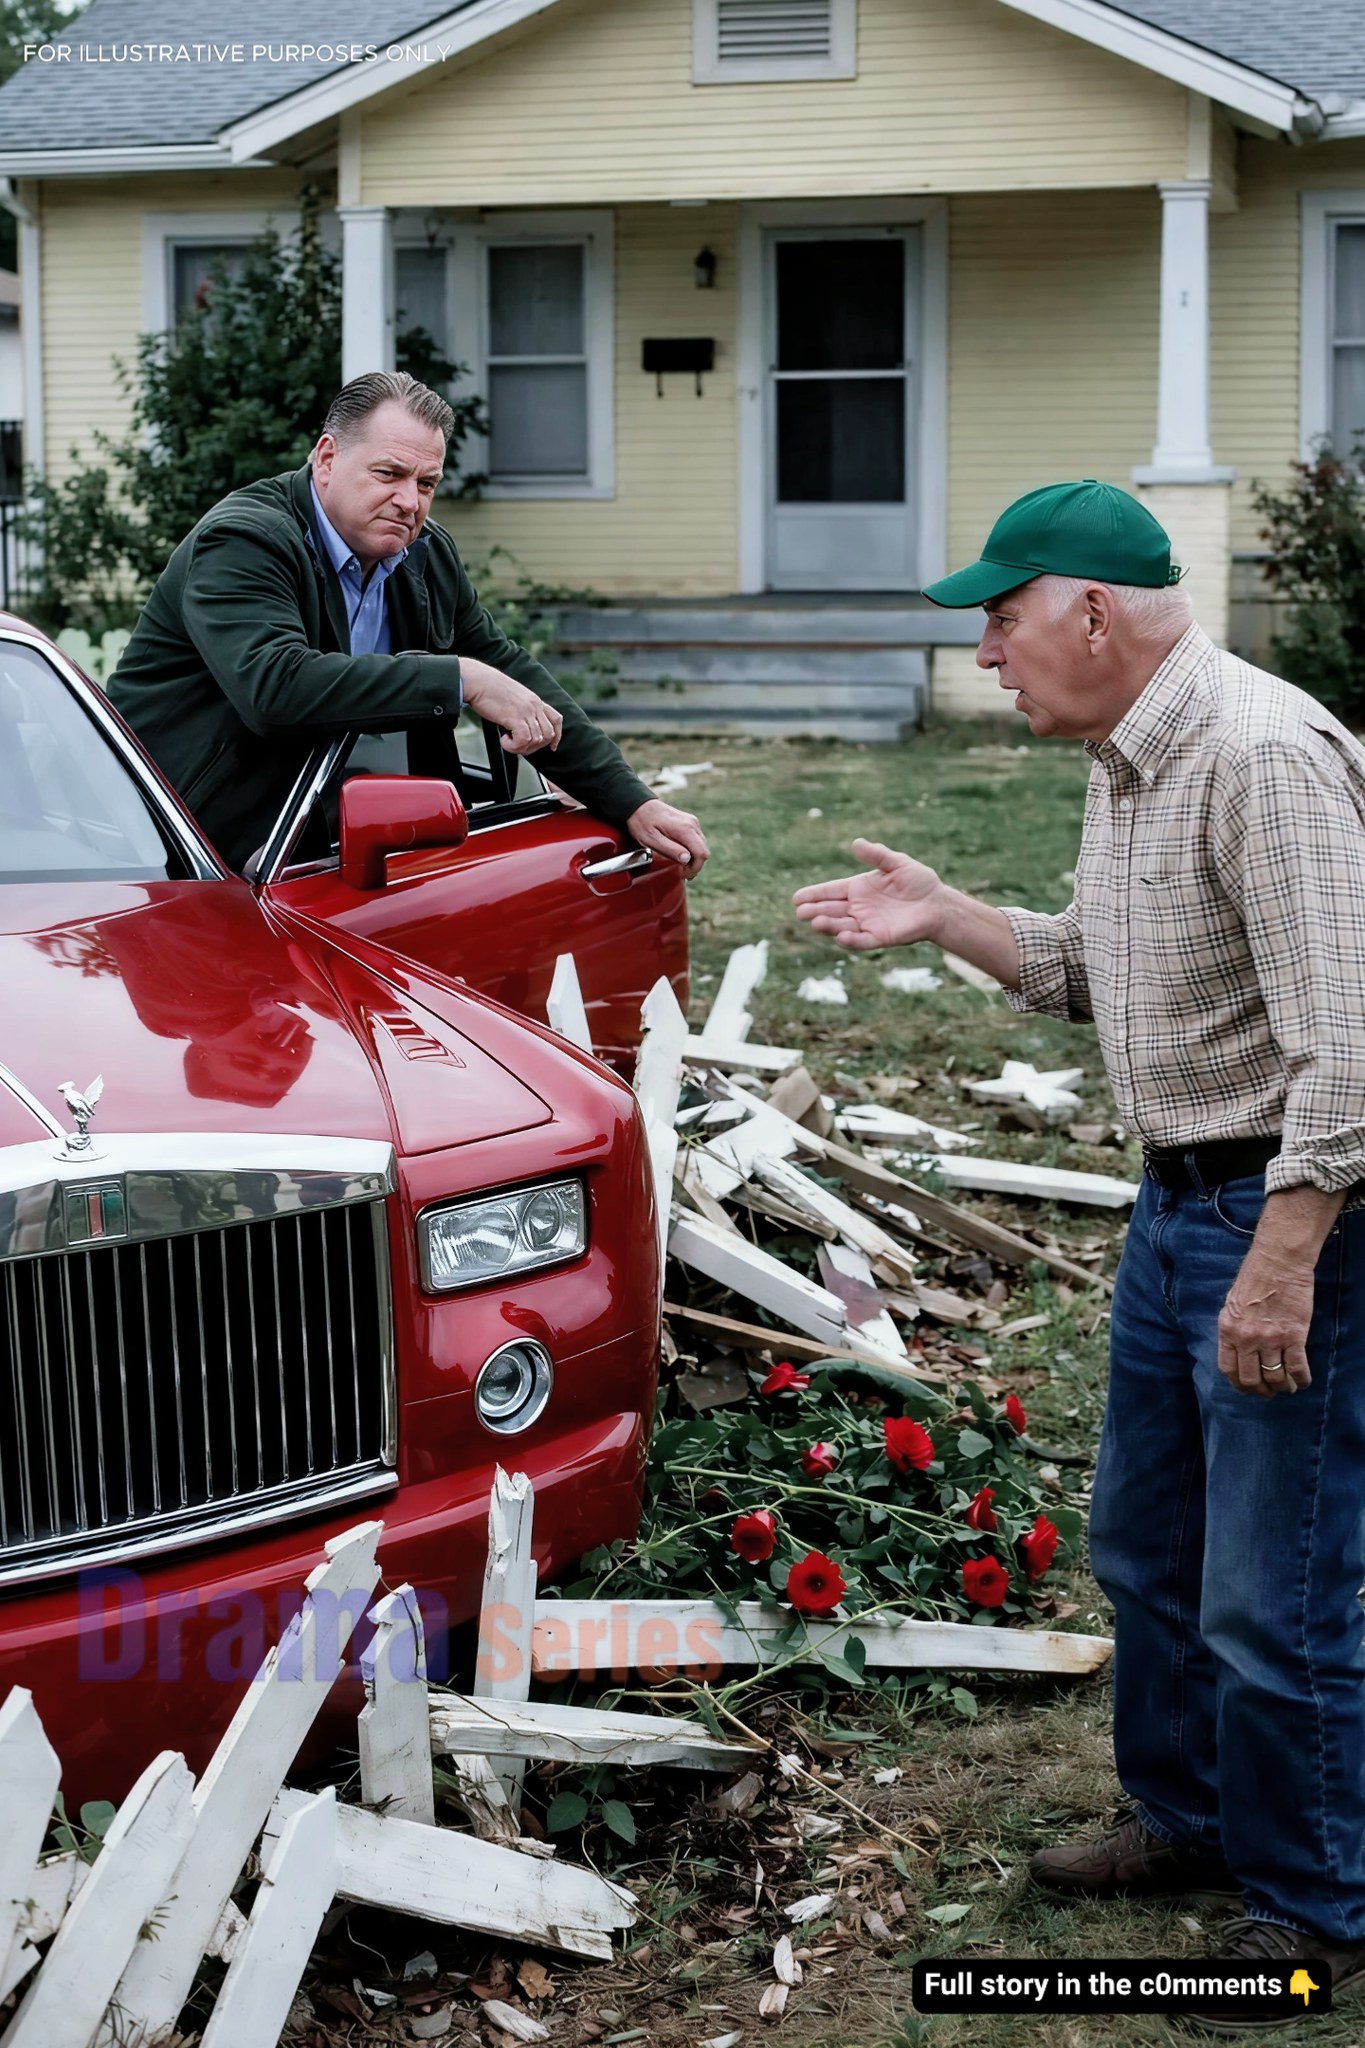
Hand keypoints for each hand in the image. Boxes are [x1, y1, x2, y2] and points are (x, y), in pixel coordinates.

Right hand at [459, 657, 562, 755]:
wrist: (477, 680)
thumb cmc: (489, 688)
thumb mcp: (513, 698)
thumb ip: (521, 710)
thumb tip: (520, 729)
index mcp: (535, 700)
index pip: (556, 719)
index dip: (556, 736)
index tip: (551, 746)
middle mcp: (534, 705)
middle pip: (548, 734)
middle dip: (535, 746)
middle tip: (518, 746)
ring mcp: (526, 711)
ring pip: (537, 740)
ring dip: (522, 747)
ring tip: (508, 741)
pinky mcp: (515, 717)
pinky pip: (524, 740)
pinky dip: (514, 746)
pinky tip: (503, 740)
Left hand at [626, 798, 709, 873]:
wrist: (639, 805)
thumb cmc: (642, 823)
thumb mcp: (651, 840)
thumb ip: (670, 850)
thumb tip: (687, 859)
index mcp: (684, 829)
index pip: (701, 854)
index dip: (694, 868)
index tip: (683, 874)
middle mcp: (692, 824)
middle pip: (703, 851)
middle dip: (694, 865)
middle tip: (681, 873)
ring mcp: (692, 822)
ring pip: (701, 846)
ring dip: (693, 858)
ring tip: (680, 865)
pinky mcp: (690, 822)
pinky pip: (696, 840)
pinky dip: (691, 850)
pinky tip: (680, 854)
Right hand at [793, 838, 945, 950]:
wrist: (938, 904)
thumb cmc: (919, 882)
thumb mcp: (897, 863)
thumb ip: (877, 855)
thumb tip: (855, 842)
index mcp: (858, 888)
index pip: (831, 891)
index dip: (814, 894)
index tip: (796, 898)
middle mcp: (858, 907)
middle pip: (831, 910)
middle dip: (815, 911)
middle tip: (801, 912)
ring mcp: (867, 923)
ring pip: (841, 926)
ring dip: (828, 925)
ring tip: (815, 922)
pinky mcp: (880, 937)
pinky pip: (861, 940)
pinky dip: (850, 940)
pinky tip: (841, 936)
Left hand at [1217, 1248, 1314, 1399]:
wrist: (1277, 1262)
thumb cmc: (1255, 1278)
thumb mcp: (1232, 1304)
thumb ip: (1233, 1328)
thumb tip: (1238, 1349)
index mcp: (1228, 1330)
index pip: (1228, 1369)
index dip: (1239, 1384)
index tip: (1249, 1387)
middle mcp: (1246, 1339)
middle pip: (1251, 1379)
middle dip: (1261, 1391)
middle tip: (1270, 1391)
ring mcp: (1270, 1339)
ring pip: (1275, 1378)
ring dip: (1283, 1387)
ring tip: (1288, 1386)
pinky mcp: (1293, 1336)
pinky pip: (1297, 1368)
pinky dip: (1301, 1380)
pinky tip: (1303, 1381)